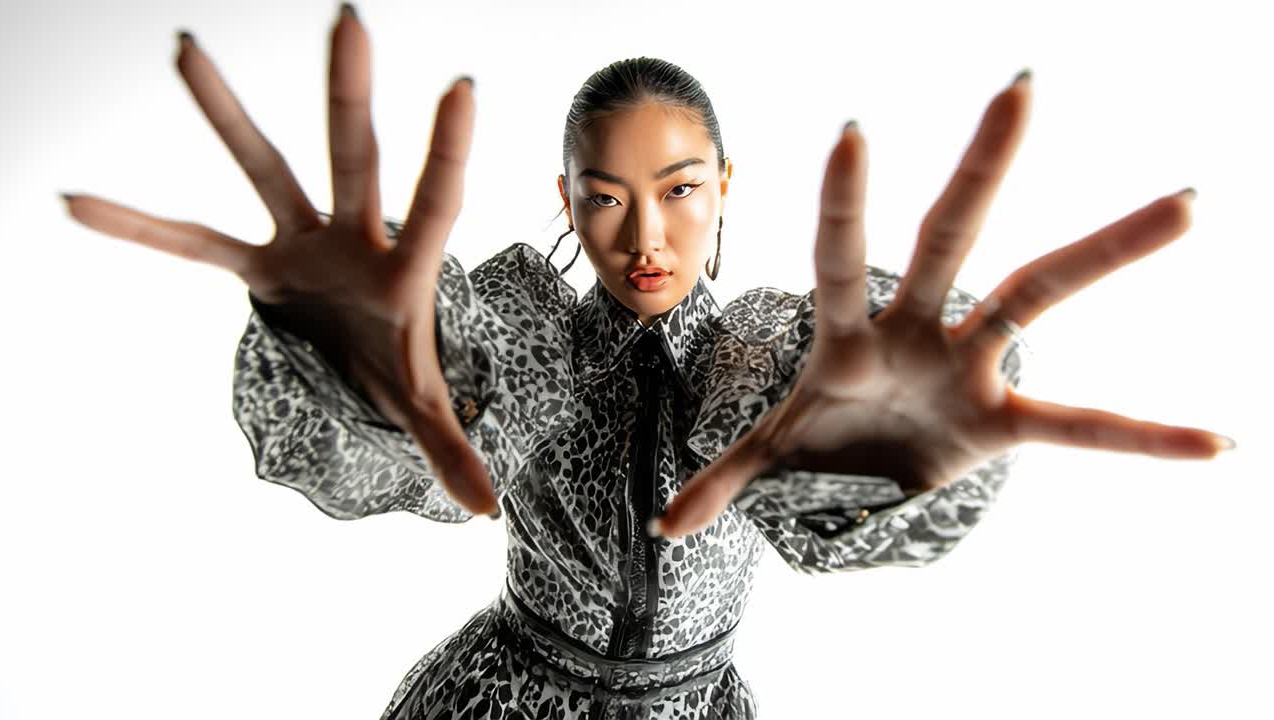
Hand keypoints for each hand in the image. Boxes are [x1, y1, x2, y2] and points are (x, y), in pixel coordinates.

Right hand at [60, 7, 497, 515]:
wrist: (361, 360)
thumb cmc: (399, 367)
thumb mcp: (423, 408)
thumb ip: (451, 449)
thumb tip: (486, 514)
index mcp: (406, 270)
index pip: (434, 206)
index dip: (446, 154)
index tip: (461, 84)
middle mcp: (353, 238)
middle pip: (354, 158)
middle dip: (348, 95)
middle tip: (351, 18)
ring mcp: (302, 243)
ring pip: (263, 169)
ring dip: (224, 114)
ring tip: (185, 48)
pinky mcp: (258, 265)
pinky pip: (191, 243)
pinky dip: (140, 228)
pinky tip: (76, 202)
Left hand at [655, 70, 1234, 538]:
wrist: (870, 472)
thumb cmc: (819, 440)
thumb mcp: (769, 455)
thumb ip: (723, 477)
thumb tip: (664, 527)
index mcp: (845, 338)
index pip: (838, 259)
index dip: (843, 204)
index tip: (855, 129)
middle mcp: (915, 332)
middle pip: (950, 238)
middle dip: (980, 168)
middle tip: (1022, 85)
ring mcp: (968, 366)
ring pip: (1037, 292)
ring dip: (1107, 251)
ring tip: (1188, 203)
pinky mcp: (1004, 419)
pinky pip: (1080, 426)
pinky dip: (1140, 438)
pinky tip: (1216, 442)